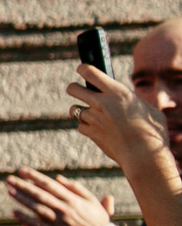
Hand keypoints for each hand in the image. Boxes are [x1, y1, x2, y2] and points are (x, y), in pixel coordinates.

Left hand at [4, 168, 113, 225]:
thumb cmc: (98, 220)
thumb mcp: (91, 201)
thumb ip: (76, 188)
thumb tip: (58, 178)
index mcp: (73, 199)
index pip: (49, 184)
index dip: (34, 176)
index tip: (21, 170)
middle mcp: (64, 209)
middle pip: (39, 194)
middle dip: (22, 185)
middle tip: (8, 179)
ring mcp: (59, 222)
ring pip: (36, 207)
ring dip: (21, 199)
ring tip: (9, 191)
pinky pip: (38, 225)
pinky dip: (25, 218)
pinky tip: (14, 212)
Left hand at [71, 63, 179, 188]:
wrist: (145, 155)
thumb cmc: (153, 132)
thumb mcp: (148, 109)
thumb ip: (132, 102)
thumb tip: (127, 101)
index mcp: (117, 92)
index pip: (89, 72)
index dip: (83, 69)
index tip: (83, 70)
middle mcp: (101, 103)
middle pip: (72, 88)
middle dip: (75, 89)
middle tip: (81, 92)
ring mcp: (93, 118)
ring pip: (74, 109)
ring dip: (82, 111)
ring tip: (95, 115)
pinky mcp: (90, 133)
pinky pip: (81, 126)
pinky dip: (87, 127)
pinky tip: (99, 130)